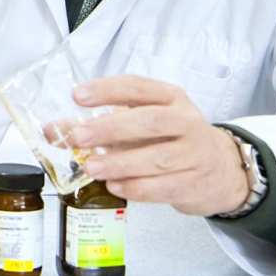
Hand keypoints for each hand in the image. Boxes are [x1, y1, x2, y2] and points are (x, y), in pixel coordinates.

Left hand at [71, 76, 249, 216]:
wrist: (223, 169)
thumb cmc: (170, 139)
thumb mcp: (140, 122)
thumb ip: (96, 124)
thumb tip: (51, 130)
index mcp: (170, 97)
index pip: (137, 87)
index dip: (106, 90)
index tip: (77, 96)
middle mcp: (186, 120)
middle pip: (148, 121)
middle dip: (110, 128)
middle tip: (78, 136)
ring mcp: (195, 153)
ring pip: (157, 157)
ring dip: (120, 163)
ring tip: (91, 167)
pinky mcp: (196, 182)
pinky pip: (165, 186)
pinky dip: (137, 187)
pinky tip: (115, 186)